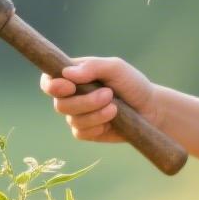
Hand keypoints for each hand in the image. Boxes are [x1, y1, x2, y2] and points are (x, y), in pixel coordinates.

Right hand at [40, 56, 161, 143]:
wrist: (150, 108)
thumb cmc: (132, 84)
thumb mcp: (116, 68)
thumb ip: (93, 67)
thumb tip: (67, 74)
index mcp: (73, 76)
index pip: (49, 80)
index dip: (52, 85)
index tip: (69, 86)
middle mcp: (72, 95)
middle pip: (60, 103)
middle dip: (84, 101)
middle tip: (108, 94)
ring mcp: (78, 114)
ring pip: (72, 119)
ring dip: (95, 114)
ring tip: (115, 108)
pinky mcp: (86, 131)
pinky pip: (80, 132)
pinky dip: (97, 126)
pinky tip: (112, 120)